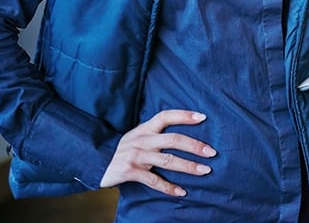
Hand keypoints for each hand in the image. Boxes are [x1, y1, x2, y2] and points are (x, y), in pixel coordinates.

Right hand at [100, 110, 216, 196]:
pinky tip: (182, 192)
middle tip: (212, 152)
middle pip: (173, 139)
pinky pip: (154, 180)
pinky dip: (169, 187)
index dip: (184, 115)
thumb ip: (155, 132)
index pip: (166, 116)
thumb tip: (184, 133)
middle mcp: (142, 140)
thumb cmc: (125, 149)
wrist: (97, 162)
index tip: (203, 117)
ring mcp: (136, 156)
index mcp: (145, 128)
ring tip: (205, 171)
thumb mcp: (138, 136)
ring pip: (167, 161)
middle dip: (194, 146)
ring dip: (188, 166)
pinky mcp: (130, 171)